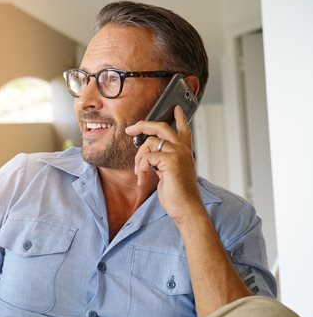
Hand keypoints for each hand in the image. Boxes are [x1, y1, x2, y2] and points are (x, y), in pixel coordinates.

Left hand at [125, 106, 203, 222]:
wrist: (186, 208)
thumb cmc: (178, 195)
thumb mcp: (169, 174)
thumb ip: (162, 161)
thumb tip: (147, 155)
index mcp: (185, 152)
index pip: (183, 129)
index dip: (179, 117)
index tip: (175, 108)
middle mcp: (183, 149)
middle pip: (161, 127)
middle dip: (143, 125)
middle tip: (130, 129)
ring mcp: (178, 153)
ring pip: (149, 143)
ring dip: (138, 158)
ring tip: (140, 173)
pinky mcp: (171, 160)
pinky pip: (147, 157)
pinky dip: (141, 168)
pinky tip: (143, 179)